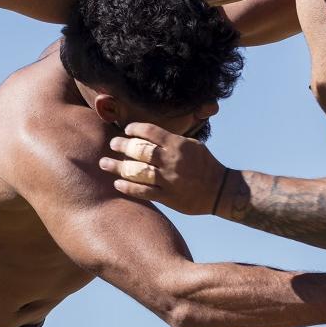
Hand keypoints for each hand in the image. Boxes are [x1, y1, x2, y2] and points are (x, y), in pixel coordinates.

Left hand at [102, 122, 227, 214]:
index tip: (126, 130)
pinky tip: (117, 183)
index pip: (150, 132)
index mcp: (178, 145)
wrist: (220, 190)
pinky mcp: (168, 197)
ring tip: (104, 163)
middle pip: (140, 151)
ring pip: (137, 171)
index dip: (134, 129)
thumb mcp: (192, 145)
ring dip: (118, 167)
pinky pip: (144, 191)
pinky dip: (128, 187)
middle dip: (122, 146)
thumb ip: (172, 140)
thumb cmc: (205, 165)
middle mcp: (171, 161)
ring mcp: (169, 180)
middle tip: (112, 145)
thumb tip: (149, 134)